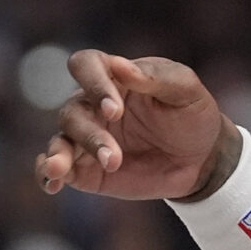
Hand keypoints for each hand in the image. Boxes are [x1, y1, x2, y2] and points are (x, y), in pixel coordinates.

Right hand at [35, 52, 231, 200]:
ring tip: (60, 170)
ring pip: (60, 141)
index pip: (86, 65)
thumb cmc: (193, 114)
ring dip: (60, 155)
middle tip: (113, 157)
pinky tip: (52, 184)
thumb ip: (157, 78)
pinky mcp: (87, 169)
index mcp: (115, 77)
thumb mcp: (186, 90)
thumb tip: (121, 66)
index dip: (93, 83)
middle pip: (71, 111)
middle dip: (89, 135)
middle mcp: (93, 105)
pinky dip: (47, 175)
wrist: (203, 158)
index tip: (115, 110)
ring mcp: (87, 138)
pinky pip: (58, 170)